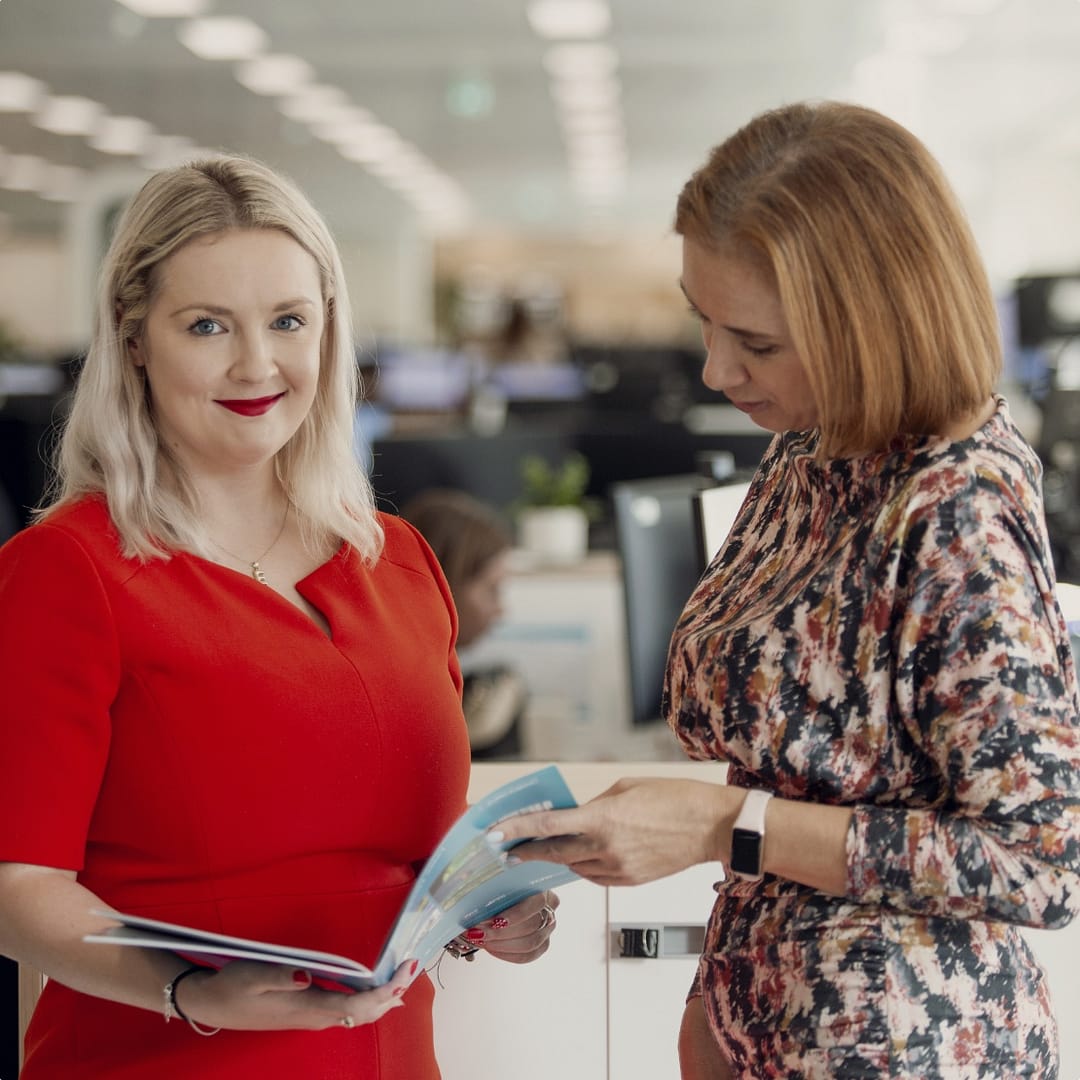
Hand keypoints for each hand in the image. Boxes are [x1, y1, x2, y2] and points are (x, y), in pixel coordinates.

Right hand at [171, 957, 414, 1031]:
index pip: (358, 1005)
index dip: (386, 991)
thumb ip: (282, 975)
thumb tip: (309, 977)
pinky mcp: (307, 1015)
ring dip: (384, 999)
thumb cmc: (233, 986)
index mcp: (307, 1007)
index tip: (406, 971)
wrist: (212, 1004)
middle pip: (365, 1013)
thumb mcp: (253, 975)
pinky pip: (348, 1013)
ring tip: (404, 978)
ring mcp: (312, 1018)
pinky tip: (378, 993)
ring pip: (358, 1015)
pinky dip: (369, 1002)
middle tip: (415, 968)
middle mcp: (315, 1017)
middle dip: (393, 993)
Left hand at [462, 890, 559, 964]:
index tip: (495, 921)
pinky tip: (490, 947)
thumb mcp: (499, 881)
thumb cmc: (504, 887)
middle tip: (478, 932)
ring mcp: (547, 929)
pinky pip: (526, 956)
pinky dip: (505, 954)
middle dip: (501, 932)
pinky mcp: (541, 945)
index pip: (536, 903)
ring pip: (529, 944)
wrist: (508, 895)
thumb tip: (478, 902)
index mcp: (542, 889)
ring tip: (481, 939)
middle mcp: (549, 909)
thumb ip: (494, 889)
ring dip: (501, 944)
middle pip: (531, 926)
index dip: (516, 914)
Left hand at [490, 778, 734, 885]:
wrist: (711, 827)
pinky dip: (582, 866)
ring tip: (541, 850)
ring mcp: (618, 868)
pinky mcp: (630, 881)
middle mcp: (605, 847)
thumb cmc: (673, 798)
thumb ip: (595, 804)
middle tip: (506, 851)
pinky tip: (578, 857)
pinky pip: (594, 876)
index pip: (548, 826)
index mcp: (602, 818)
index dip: (517, 830)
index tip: (495, 834)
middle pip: (554, 852)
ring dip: (556, 857)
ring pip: (574, 866)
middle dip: (527, 851)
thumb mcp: (627, 788)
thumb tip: (576, 816)